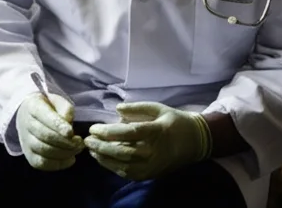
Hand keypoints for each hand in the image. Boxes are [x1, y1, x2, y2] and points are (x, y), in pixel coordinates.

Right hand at [16, 92, 83, 170]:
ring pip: (44, 151)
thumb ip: (65, 108)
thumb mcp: (57, 101)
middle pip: (45, 135)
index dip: (57, 125)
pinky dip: (59, 164)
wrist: (29, 116)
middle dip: (65, 141)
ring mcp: (25, 141)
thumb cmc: (48, 108)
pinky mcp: (29, 155)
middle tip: (80, 142)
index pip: (44, 116)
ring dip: (64, 152)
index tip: (71, 132)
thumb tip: (68, 120)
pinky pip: (42, 163)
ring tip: (77, 149)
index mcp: (32, 107)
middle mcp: (26, 124)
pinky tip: (71, 159)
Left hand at [84, 102, 210, 180]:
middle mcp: (154, 151)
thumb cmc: (174, 121)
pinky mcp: (151, 174)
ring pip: (123, 166)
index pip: (128, 133)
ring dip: (103, 159)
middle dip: (101, 146)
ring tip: (91, 149)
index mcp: (156, 132)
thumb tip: (117, 109)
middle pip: (123, 152)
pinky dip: (112, 168)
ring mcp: (153, 165)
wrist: (195, 142)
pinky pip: (128, 174)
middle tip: (86, 140)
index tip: (93, 128)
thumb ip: (137, 108)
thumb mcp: (158, 108)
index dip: (108, 131)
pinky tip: (102, 159)